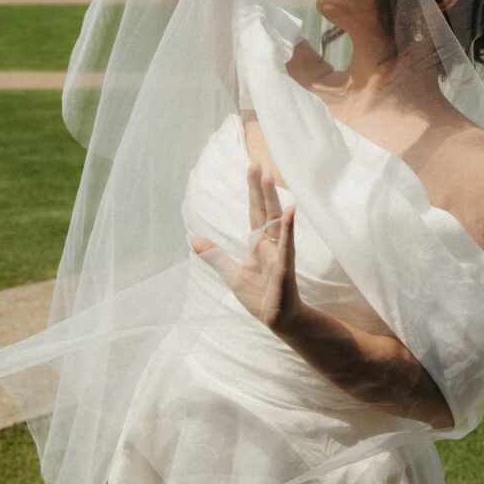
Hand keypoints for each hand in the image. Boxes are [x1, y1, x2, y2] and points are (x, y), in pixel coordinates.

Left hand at [191, 163, 301, 333]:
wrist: (278, 319)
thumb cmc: (261, 296)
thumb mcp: (232, 274)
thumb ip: (216, 255)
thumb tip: (193, 239)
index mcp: (260, 243)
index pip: (256, 211)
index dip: (253, 191)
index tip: (252, 168)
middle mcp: (272, 243)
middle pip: (265, 210)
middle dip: (261, 188)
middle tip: (256, 164)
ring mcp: (280, 253)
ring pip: (276, 221)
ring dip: (273, 200)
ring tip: (269, 178)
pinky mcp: (285, 268)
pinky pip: (287, 245)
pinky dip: (288, 228)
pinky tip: (290, 211)